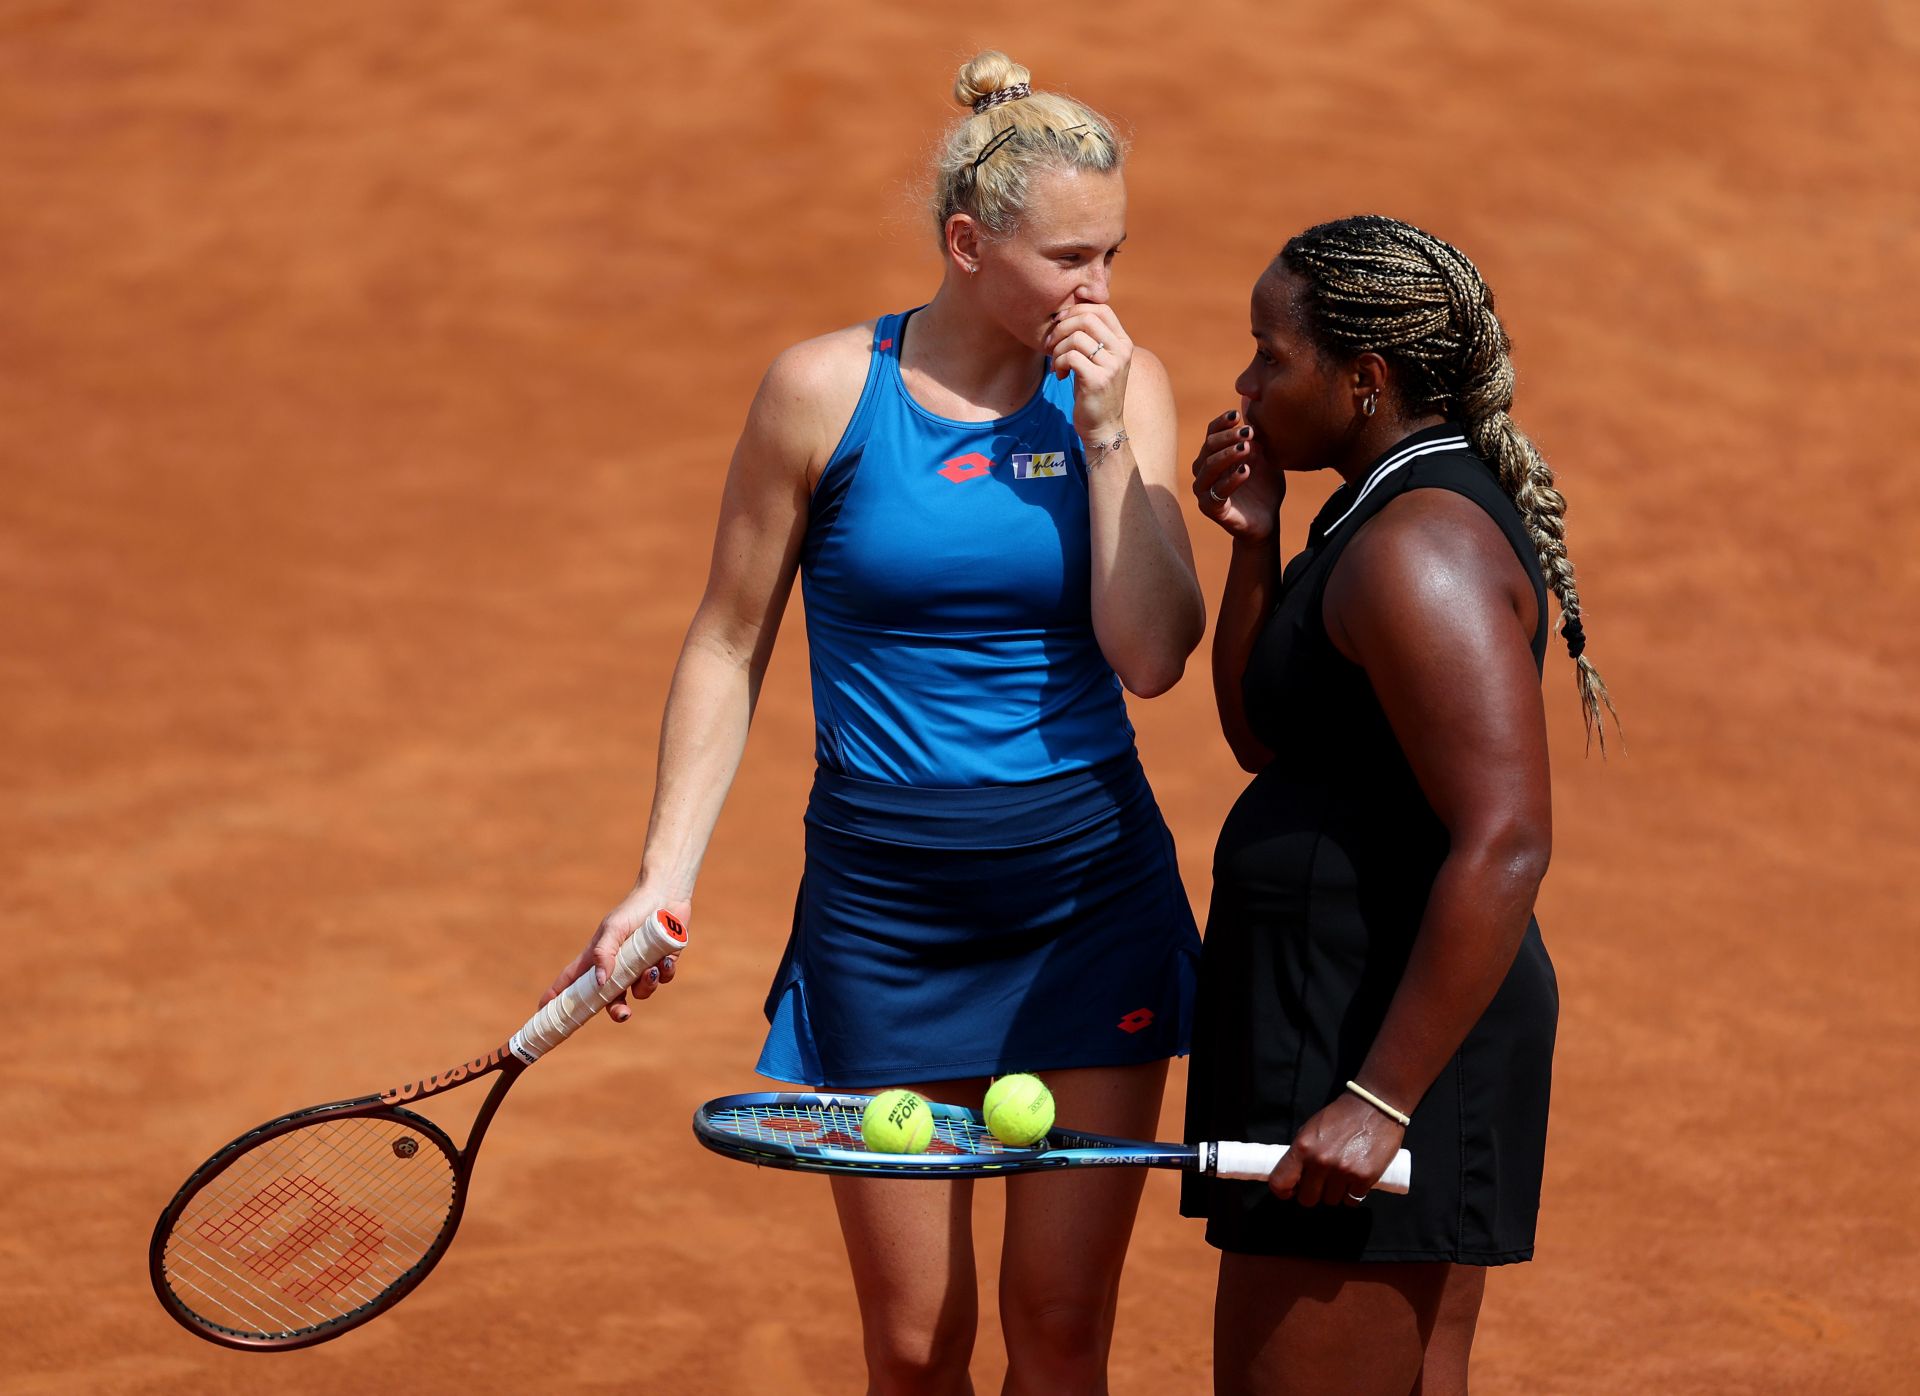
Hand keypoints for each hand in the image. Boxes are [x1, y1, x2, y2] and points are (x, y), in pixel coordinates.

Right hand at [541, 888, 689, 1023]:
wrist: (666, 894)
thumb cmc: (633, 909)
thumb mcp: (613, 929)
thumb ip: (604, 954)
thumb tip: (600, 983)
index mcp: (597, 957)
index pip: (572, 981)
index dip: (557, 996)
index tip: (543, 1012)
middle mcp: (617, 966)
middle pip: (610, 999)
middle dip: (616, 1010)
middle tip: (623, 1014)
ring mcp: (640, 966)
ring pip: (640, 992)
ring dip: (646, 985)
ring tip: (651, 969)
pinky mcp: (661, 962)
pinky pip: (662, 978)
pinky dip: (664, 972)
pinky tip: (666, 959)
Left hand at [1044, 302, 1130, 442]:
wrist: (1103, 426)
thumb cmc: (1094, 391)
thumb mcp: (1098, 360)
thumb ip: (1091, 338)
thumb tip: (1065, 313)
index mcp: (1123, 342)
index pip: (1101, 308)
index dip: (1076, 310)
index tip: (1060, 324)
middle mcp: (1122, 351)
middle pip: (1087, 318)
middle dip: (1062, 328)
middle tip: (1051, 344)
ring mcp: (1112, 366)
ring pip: (1076, 338)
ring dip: (1058, 349)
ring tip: (1056, 363)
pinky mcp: (1098, 380)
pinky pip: (1071, 357)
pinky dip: (1058, 363)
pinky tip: (1059, 375)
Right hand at [1192, 405, 1282, 541]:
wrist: (1267, 519)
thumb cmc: (1263, 486)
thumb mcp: (1265, 455)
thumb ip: (1257, 433)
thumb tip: (1250, 399)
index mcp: (1214, 456)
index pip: (1211, 433)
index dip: (1222, 422)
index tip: (1238, 414)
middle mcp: (1204, 471)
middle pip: (1208, 447)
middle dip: (1227, 437)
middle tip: (1249, 431)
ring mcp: (1205, 491)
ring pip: (1207, 468)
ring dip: (1227, 455)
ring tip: (1246, 448)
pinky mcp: (1211, 510)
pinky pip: (1216, 494)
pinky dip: (1230, 481)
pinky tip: (1246, 471)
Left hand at [1266, 1092, 1406, 1206]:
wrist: (1375, 1107)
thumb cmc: (1340, 1117)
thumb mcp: (1311, 1129)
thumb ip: (1301, 1154)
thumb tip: (1294, 1178)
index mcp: (1303, 1147)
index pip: (1280, 1182)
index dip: (1283, 1191)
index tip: (1291, 1191)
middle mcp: (1321, 1162)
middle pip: (1307, 1199)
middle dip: (1313, 1193)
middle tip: (1321, 1182)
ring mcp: (1343, 1171)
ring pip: (1331, 1201)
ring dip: (1334, 1193)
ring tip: (1341, 1176)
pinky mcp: (1365, 1178)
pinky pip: (1352, 1201)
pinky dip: (1353, 1194)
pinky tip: (1355, 1179)